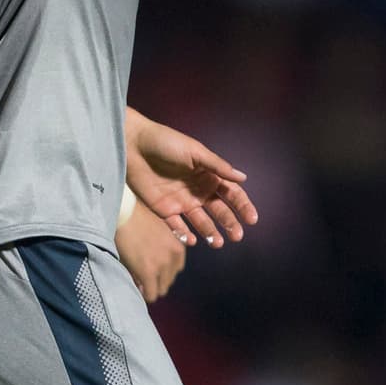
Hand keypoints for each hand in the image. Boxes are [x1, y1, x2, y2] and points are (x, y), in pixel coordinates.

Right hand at [116, 199, 188, 301]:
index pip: (175, 270)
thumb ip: (164, 249)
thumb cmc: (136, 218)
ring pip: (160, 290)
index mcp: (178, 248)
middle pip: (168, 282)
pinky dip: (144, 294)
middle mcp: (173, 258)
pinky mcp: (148, 272)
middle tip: (141, 276)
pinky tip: (136, 287)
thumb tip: (157, 264)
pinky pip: (151, 294)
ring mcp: (162, 266)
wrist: (124, 214)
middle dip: (156, 281)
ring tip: (137, 280)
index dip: (162, 273)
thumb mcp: (159, 231)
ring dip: (150, 287)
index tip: (150, 271)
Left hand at [125, 109, 256, 245]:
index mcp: (208, 175)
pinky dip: (184, 234)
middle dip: (229, 223)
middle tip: (237, 236)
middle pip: (218, 211)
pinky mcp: (164, 209)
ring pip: (200, 222)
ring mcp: (181, 201)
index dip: (242, 206)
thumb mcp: (195, 151)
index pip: (231, 194)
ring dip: (210, 232)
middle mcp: (198, 190)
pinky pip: (176, 226)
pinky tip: (193, 241)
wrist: (133, 145)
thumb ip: (217, 166)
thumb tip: (243, 178)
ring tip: (218, 243)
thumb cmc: (166, 142)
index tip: (252, 219)